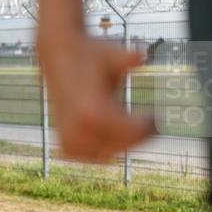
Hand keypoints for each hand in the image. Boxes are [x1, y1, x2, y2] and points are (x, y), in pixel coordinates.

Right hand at [37, 32, 154, 161]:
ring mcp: (68, 137)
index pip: (131, 133)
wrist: (58, 54)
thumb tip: (141, 56)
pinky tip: (107, 134)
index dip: (148, 126)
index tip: (153, 116)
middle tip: (147, 123)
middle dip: (137, 135)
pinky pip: (89, 156)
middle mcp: (77, 128)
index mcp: (91, 111)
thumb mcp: (111, 54)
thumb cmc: (89, 54)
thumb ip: (129, 58)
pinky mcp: (63, 142)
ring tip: (126, 126)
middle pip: (122, 145)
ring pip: (107, 155)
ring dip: (120, 143)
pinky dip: (100, 150)